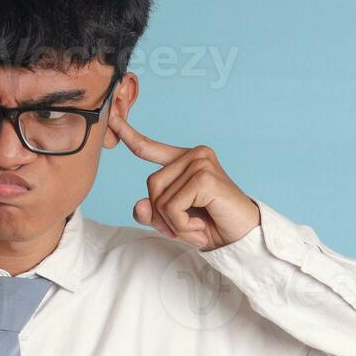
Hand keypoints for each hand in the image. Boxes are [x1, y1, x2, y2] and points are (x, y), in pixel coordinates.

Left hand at [109, 111, 260, 250]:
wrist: (242, 237)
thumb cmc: (210, 225)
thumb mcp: (173, 220)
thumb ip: (152, 212)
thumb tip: (139, 205)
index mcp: (185, 160)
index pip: (149, 148)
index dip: (129, 135)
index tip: (113, 118)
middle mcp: (194, 155)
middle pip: (151, 185)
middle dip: (162, 215)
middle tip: (186, 227)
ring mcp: (200, 163)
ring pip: (159, 199)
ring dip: (173, 224)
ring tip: (195, 228)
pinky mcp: (204, 177)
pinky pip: (172, 208)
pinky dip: (181, 226)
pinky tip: (200, 227)